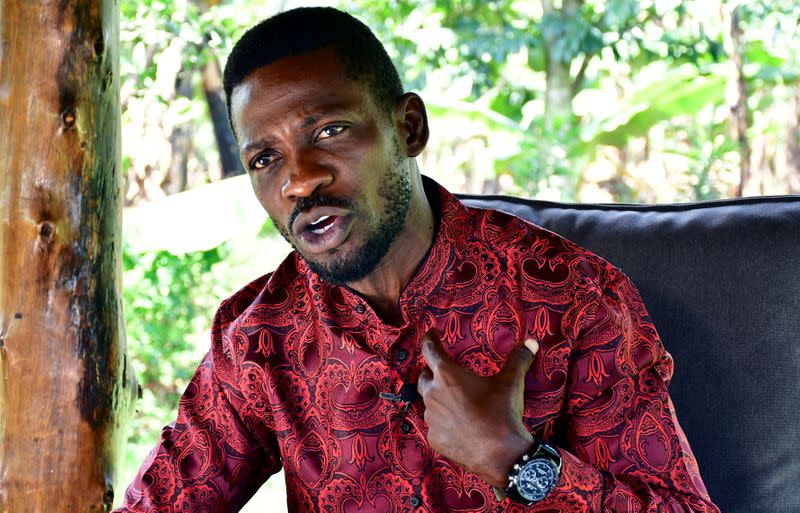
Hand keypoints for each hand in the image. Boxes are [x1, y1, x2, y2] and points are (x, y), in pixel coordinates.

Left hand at [417, 328, 538, 486]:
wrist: (502, 455)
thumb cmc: (502, 412)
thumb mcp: (511, 382)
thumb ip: (519, 359)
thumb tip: (531, 341)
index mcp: (447, 375)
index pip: (430, 350)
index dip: (429, 339)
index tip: (431, 334)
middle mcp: (433, 394)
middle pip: (424, 377)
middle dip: (431, 373)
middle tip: (443, 373)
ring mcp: (431, 419)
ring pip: (429, 403)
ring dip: (438, 399)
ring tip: (455, 402)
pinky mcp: (434, 438)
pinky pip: (435, 426)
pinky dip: (443, 422)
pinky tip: (458, 426)